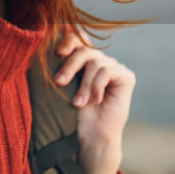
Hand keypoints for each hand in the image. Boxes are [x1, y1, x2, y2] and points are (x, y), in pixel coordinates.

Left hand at [53, 28, 134, 173]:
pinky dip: (97, 86)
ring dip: (83, 85)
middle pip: (84, 49)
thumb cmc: (70, 114)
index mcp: (82, 60)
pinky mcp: (126, 76)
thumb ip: (57, 63)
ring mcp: (114, 67)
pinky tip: (96, 100)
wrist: (88, 136)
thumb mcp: (60, 86)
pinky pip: (108, 71)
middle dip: (70, 65)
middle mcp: (99, 60)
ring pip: (95, 61)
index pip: (77, 37)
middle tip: (59, 82)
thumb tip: (48, 36)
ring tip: (78, 104)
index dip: (68, 39)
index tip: (57, 52)